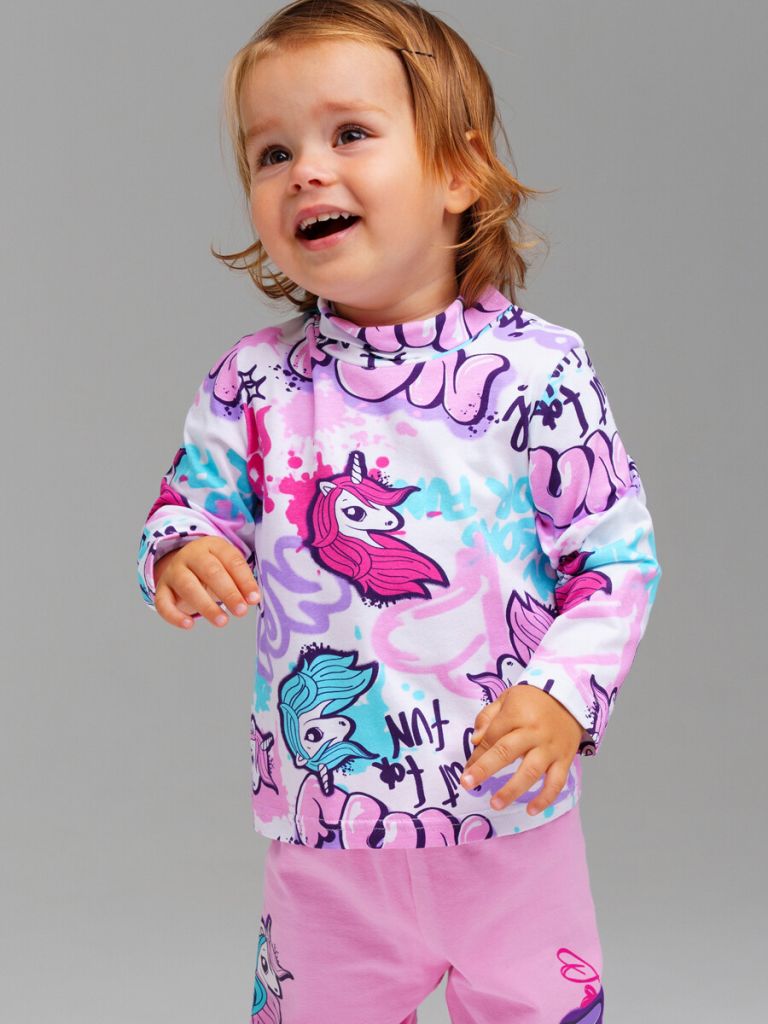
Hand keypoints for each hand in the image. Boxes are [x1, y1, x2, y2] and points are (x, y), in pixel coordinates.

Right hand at [153, 537, 260, 629]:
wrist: (184, 567)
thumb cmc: (214, 570)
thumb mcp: (229, 569)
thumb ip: (241, 582)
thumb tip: (252, 599)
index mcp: (213, 546)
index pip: (231, 561)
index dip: (244, 580)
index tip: (254, 599)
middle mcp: (191, 555)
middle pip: (210, 571)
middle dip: (228, 592)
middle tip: (241, 611)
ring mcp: (174, 571)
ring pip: (187, 586)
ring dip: (206, 605)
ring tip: (222, 621)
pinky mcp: (162, 589)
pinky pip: (163, 602)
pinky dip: (174, 615)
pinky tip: (189, 625)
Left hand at [461, 684, 583, 815]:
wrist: (570, 697)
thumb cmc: (533, 700)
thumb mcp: (507, 698)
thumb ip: (488, 718)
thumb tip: (475, 741)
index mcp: (516, 714)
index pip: (491, 737)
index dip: (477, 755)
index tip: (466, 772)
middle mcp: (533, 732)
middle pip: (507, 752)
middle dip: (485, 769)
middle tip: (467, 784)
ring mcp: (550, 748)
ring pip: (531, 771)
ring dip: (512, 790)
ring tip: (495, 804)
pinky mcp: (564, 759)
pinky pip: (556, 782)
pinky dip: (545, 798)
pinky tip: (531, 810)